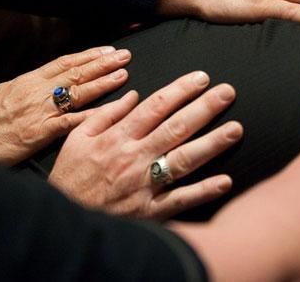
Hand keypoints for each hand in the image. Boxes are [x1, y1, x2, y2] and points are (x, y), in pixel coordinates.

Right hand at [0, 46, 130, 165]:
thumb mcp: (5, 92)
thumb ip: (28, 85)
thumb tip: (45, 78)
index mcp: (29, 80)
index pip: (65, 62)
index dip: (89, 55)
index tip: (108, 49)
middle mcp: (36, 91)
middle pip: (76, 73)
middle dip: (103, 63)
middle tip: (125, 55)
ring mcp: (39, 111)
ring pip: (77, 93)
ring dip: (103, 83)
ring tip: (123, 74)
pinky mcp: (40, 132)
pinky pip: (72, 121)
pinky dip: (93, 115)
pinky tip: (111, 110)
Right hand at [48, 72, 242, 219]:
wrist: (63, 222)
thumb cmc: (71, 177)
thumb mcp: (77, 140)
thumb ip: (106, 115)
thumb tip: (133, 94)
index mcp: (117, 137)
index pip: (155, 106)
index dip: (181, 90)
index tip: (202, 78)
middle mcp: (134, 158)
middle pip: (175, 128)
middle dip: (204, 108)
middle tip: (228, 92)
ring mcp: (144, 185)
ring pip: (183, 160)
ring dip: (211, 144)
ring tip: (236, 129)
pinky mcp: (149, 211)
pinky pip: (180, 200)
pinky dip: (203, 191)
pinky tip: (225, 181)